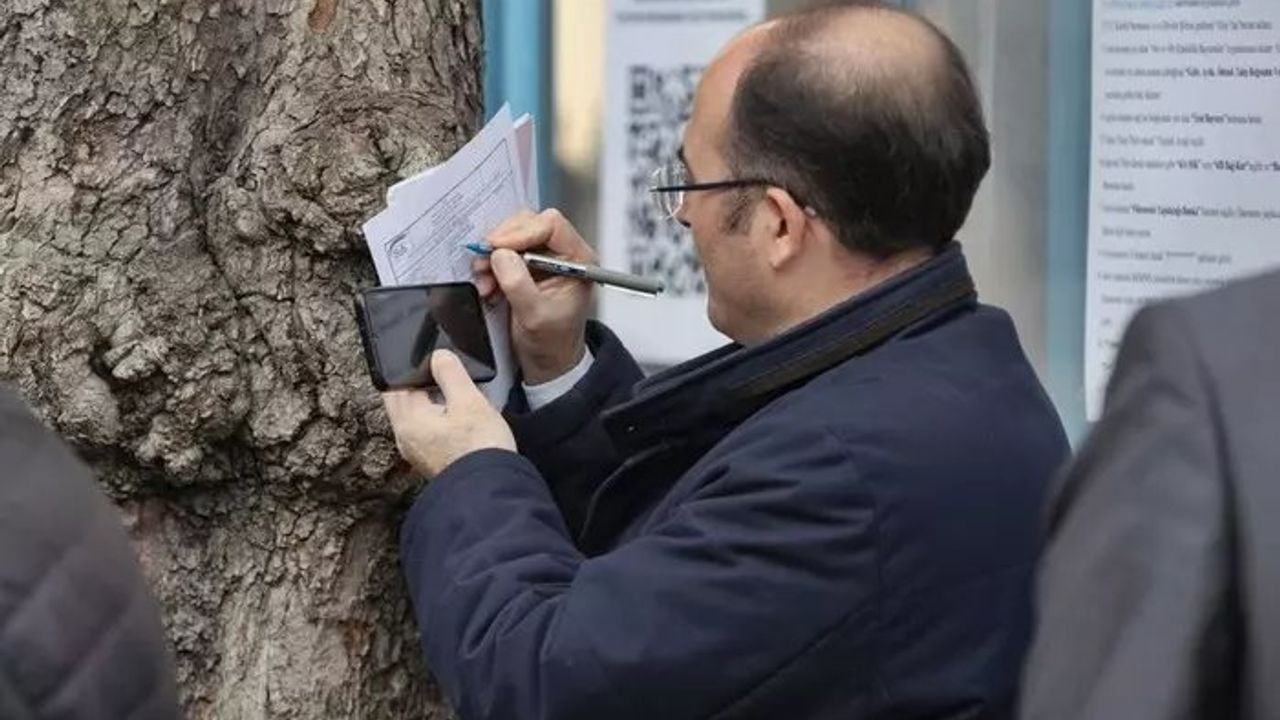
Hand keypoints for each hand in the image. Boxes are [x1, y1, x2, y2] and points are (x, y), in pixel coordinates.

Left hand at [382, 351, 515, 478]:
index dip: (412, 368)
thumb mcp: (469, 401)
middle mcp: (406, 438)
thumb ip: (450, 373)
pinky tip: (456, 419)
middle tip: (441, 375)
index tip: (430, 360)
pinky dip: (434, 420)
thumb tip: (438, 357)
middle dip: (417, 385)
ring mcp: (417, 452)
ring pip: (414, 417)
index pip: (396, 383)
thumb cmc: (480, 448)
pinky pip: (425, 432)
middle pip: (403, 401)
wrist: (490, 490)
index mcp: (408, 420)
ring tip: (452, 396)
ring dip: (427, 403)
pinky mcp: (431, 460)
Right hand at [473, 209, 592, 383]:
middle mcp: (562, 253)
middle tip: (484, 262)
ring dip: (492, 256)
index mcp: (578, 260)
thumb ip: (519, 284)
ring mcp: (543, 257)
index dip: (521, 232)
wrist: (548, 359)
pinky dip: (490, 265)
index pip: (551, 225)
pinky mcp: (526, 264)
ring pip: (512, 236)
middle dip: (502, 243)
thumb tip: (501, 255)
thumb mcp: (535, 316)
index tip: (498, 247)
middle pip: (528, 223)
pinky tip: (487, 285)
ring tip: (485, 280)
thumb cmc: (553, 341)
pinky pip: (503, 252)